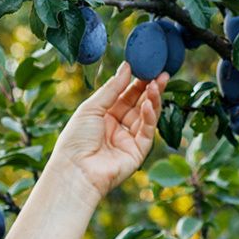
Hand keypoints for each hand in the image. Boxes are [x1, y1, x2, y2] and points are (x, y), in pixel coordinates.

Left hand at [49, 62, 168, 198]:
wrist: (76, 171)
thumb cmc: (76, 139)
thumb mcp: (91, 107)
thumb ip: (112, 88)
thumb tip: (126, 67)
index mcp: (104, 116)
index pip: (125, 95)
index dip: (136, 82)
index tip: (146, 66)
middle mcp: (118, 127)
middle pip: (138, 104)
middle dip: (150, 88)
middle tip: (162, 73)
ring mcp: (129, 140)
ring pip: (146, 116)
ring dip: (152, 99)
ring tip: (158, 83)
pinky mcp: (138, 152)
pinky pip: (146, 131)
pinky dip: (149, 116)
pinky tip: (148, 103)